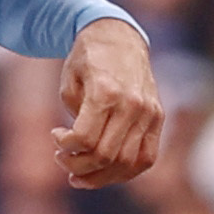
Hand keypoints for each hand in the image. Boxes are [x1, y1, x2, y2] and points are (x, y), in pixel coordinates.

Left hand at [51, 19, 162, 186]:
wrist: (119, 36)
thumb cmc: (88, 59)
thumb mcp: (69, 82)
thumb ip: (75, 118)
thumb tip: (80, 149)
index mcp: (106, 91)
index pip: (85, 139)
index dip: (65, 146)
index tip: (56, 135)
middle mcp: (132, 104)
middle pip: (105, 155)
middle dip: (77, 165)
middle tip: (62, 159)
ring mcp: (149, 112)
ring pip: (127, 164)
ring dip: (99, 176)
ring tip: (79, 174)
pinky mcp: (157, 118)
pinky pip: (146, 158)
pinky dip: (126, 172)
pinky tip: (106, 172)